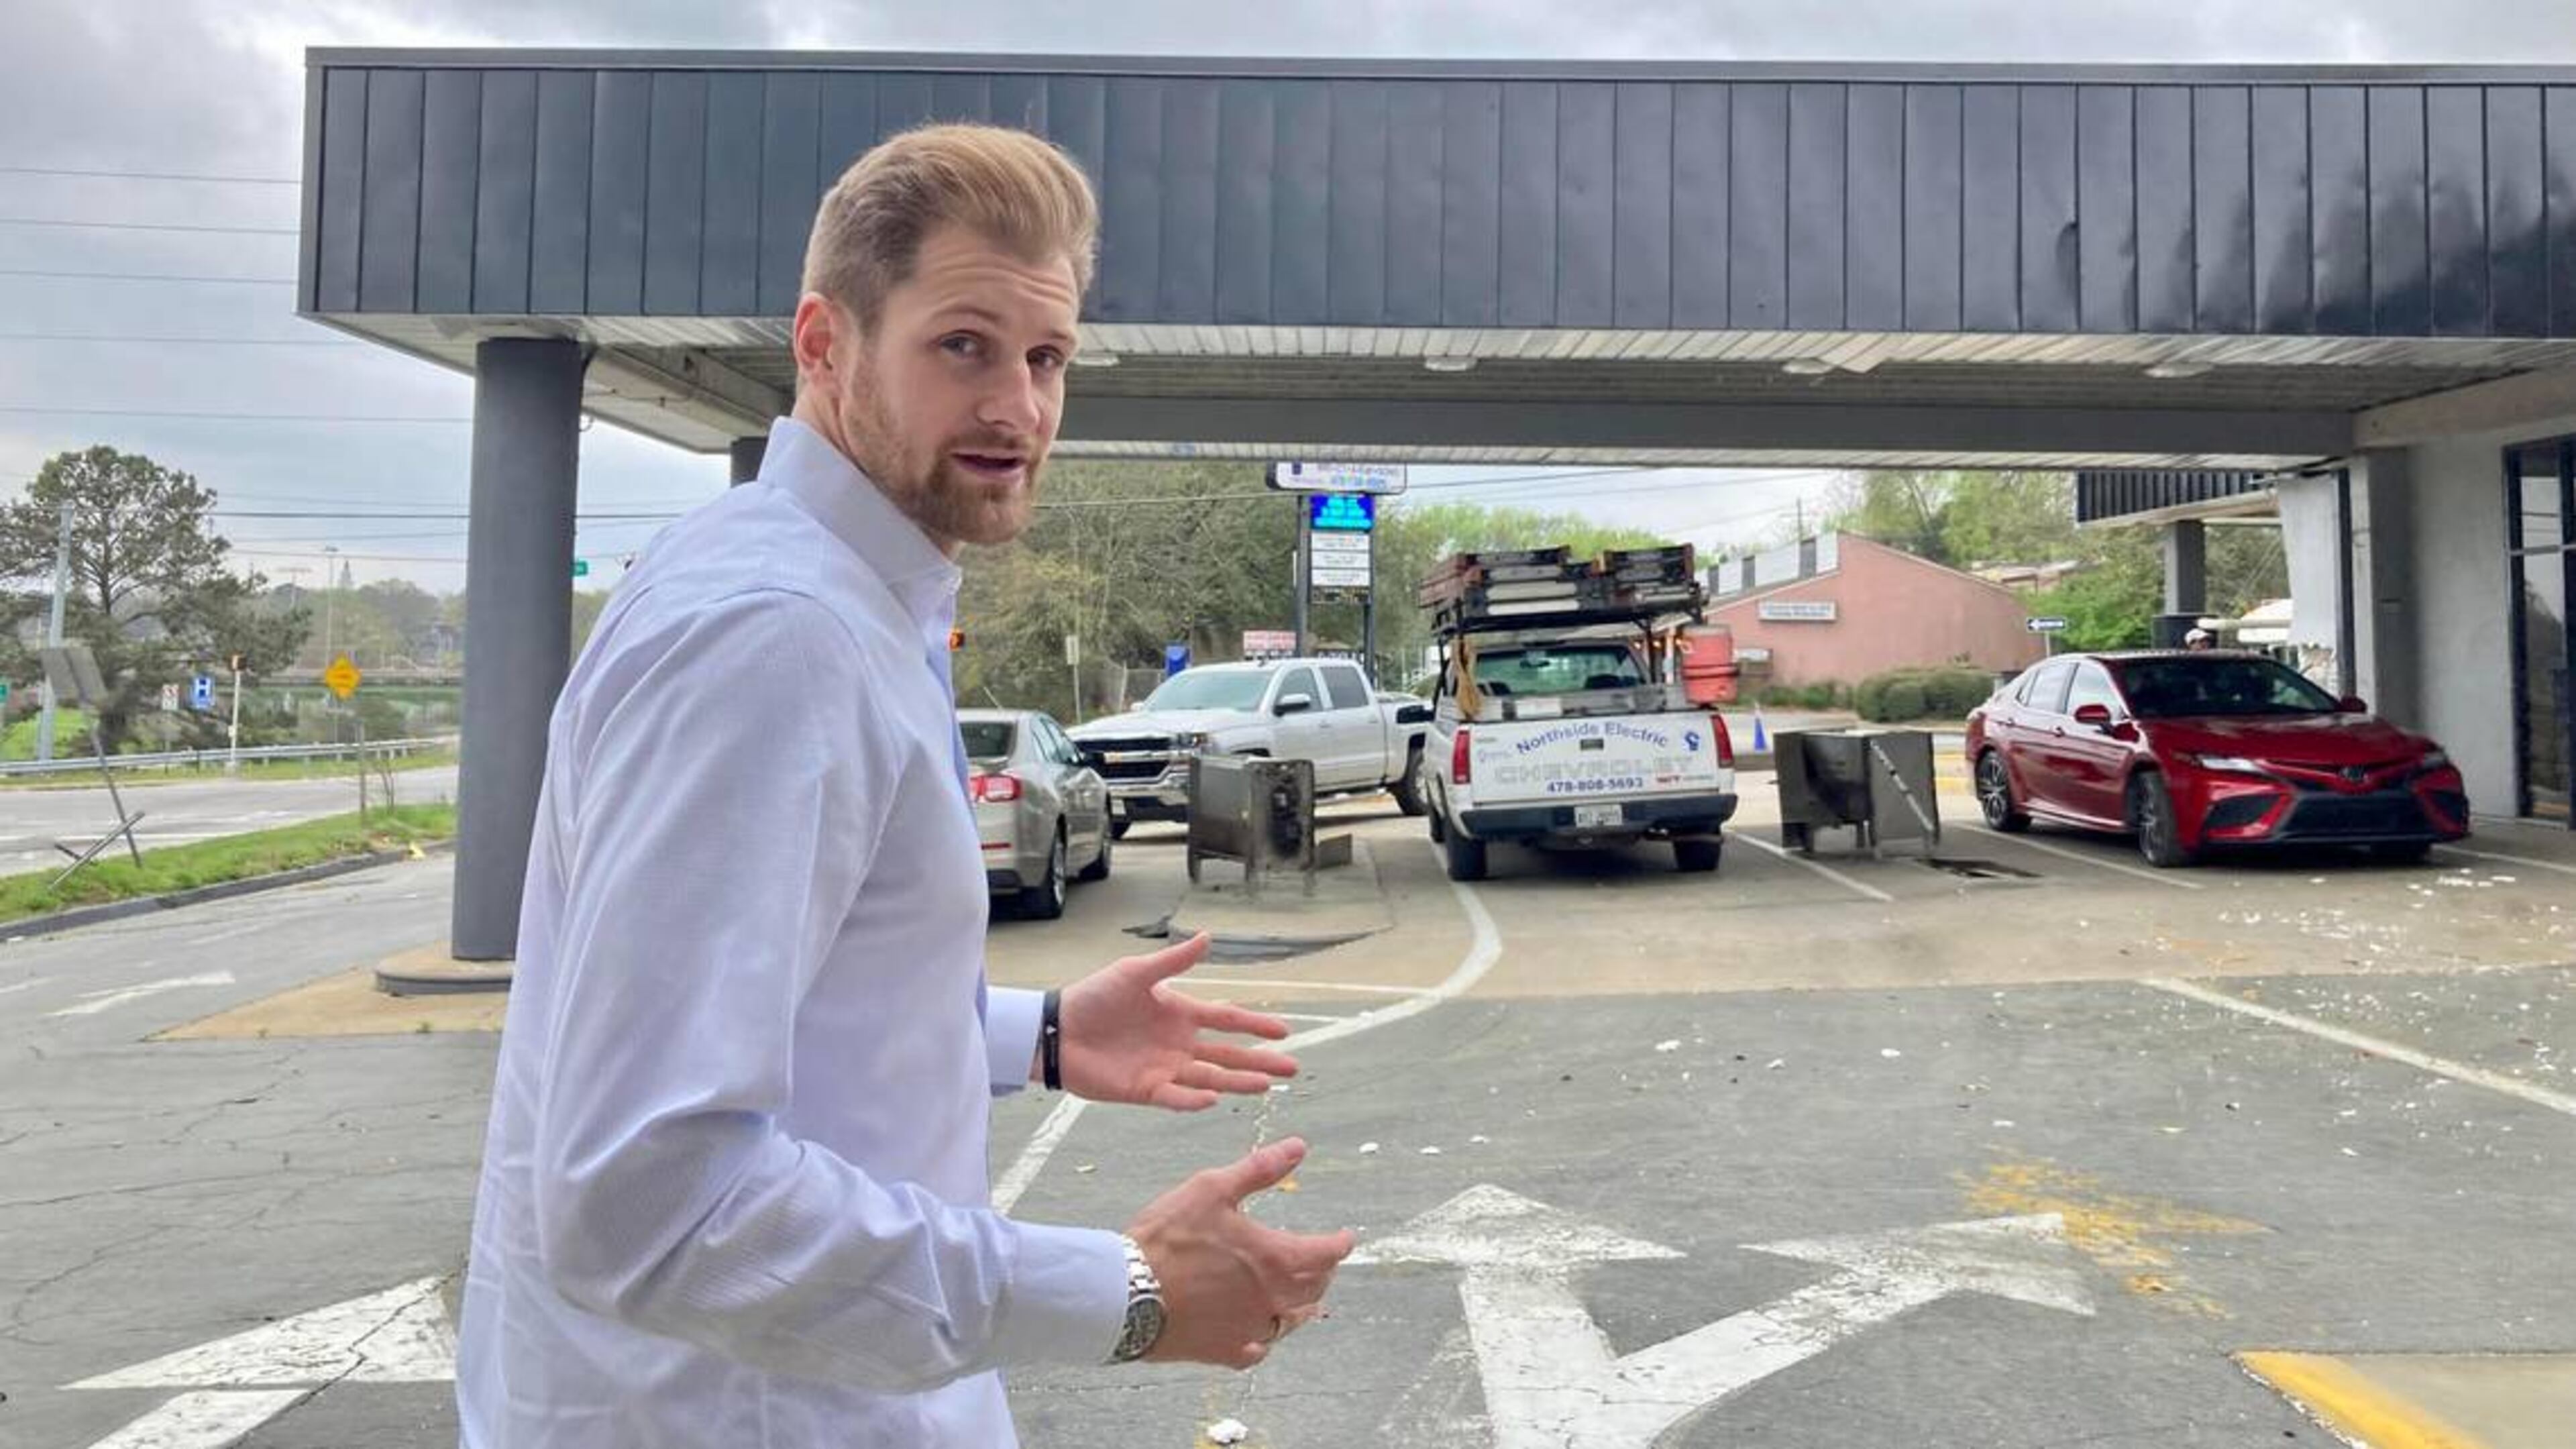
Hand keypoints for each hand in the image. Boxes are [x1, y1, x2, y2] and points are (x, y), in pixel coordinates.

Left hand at [1055, 933, 1298, 1110]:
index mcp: (1179, 1013)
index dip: (1256, 1025)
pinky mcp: (1144, 1089)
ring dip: (1237, 1082)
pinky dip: (1193, 1100)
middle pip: (1227, 1055)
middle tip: (1291, 1070)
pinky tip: (1215, 1099)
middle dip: (1259, 1061)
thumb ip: (1173, 961)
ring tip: (1266, 1086)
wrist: (1057, 1029)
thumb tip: (1207, 936)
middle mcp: (1178, 1043)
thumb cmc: (1094, 997)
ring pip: (1210, 1078)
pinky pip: (1175, 1097)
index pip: (1226, 1020)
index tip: (1285, 1031)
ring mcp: (1164, 1068)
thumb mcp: (1135, 973)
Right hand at [1128, 1137, 1356, 1368]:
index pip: (1326, 1253)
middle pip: (1314, 1289)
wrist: (1125, 1294)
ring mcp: (1247, 1329)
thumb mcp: (1212, 1188)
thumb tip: (1297, 1148)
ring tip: (1302, 1300)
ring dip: (1300, 1307)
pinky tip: (1258, 1334)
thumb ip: (1259, 1169)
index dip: (1340, 1243)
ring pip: (1289, 1323)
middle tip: (1322, 1262)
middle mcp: (1270, 1298)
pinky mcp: (1222, 1351)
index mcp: (1274, 1258)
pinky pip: (1255, 1351)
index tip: (1346, 1238)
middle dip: (1322, 1272)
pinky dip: (1262, 1340)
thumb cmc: (1166, 1238)